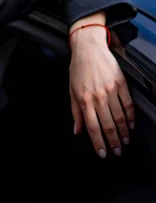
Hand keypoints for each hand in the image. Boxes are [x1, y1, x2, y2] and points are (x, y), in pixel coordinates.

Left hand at [69, 23, 134, 157]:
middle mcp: (98, 97)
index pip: (92, 128)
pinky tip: (131, 125)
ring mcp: (111, 90)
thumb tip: (77, 131)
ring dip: (123, 132)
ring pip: (119, 117)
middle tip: (117, 152)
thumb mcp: (71, 90)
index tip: (103, 153)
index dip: (98, 143)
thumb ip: (75, 112)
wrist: (88, 48)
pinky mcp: (121, 83)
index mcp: (84, 100)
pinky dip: (131, 117)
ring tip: (125, 141)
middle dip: (114, 142)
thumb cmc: (78, 69)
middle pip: (108, 125)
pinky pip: (128, 104)